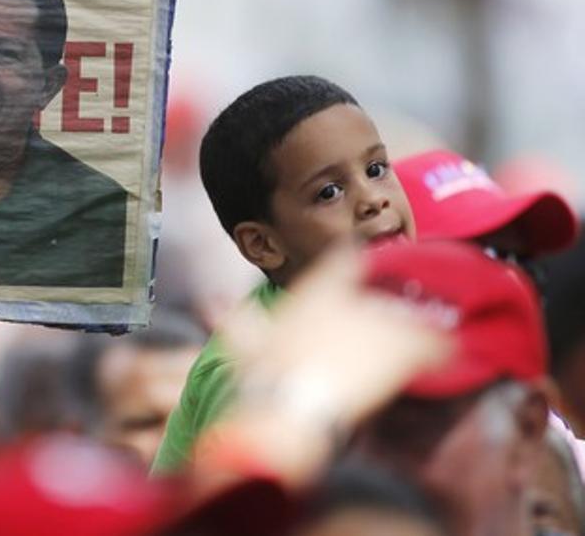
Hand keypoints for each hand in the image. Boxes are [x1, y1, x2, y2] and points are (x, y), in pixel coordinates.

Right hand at [194, 247, 449, 486]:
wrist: (293, 399)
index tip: (359, 258)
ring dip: (415, 331)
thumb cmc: (264, 371)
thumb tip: (206, 300)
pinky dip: (443, 350)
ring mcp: (381, 327)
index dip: (353, 260)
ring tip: (426, 340)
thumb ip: (229, 318)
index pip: (344, 262)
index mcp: (316, 294)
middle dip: (387, 309)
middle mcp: (353, 303)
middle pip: (381, 298)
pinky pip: (435, 346)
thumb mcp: (241, 343)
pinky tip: (451, 355)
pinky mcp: (401, 354)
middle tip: (391, 321)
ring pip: (410, 321)